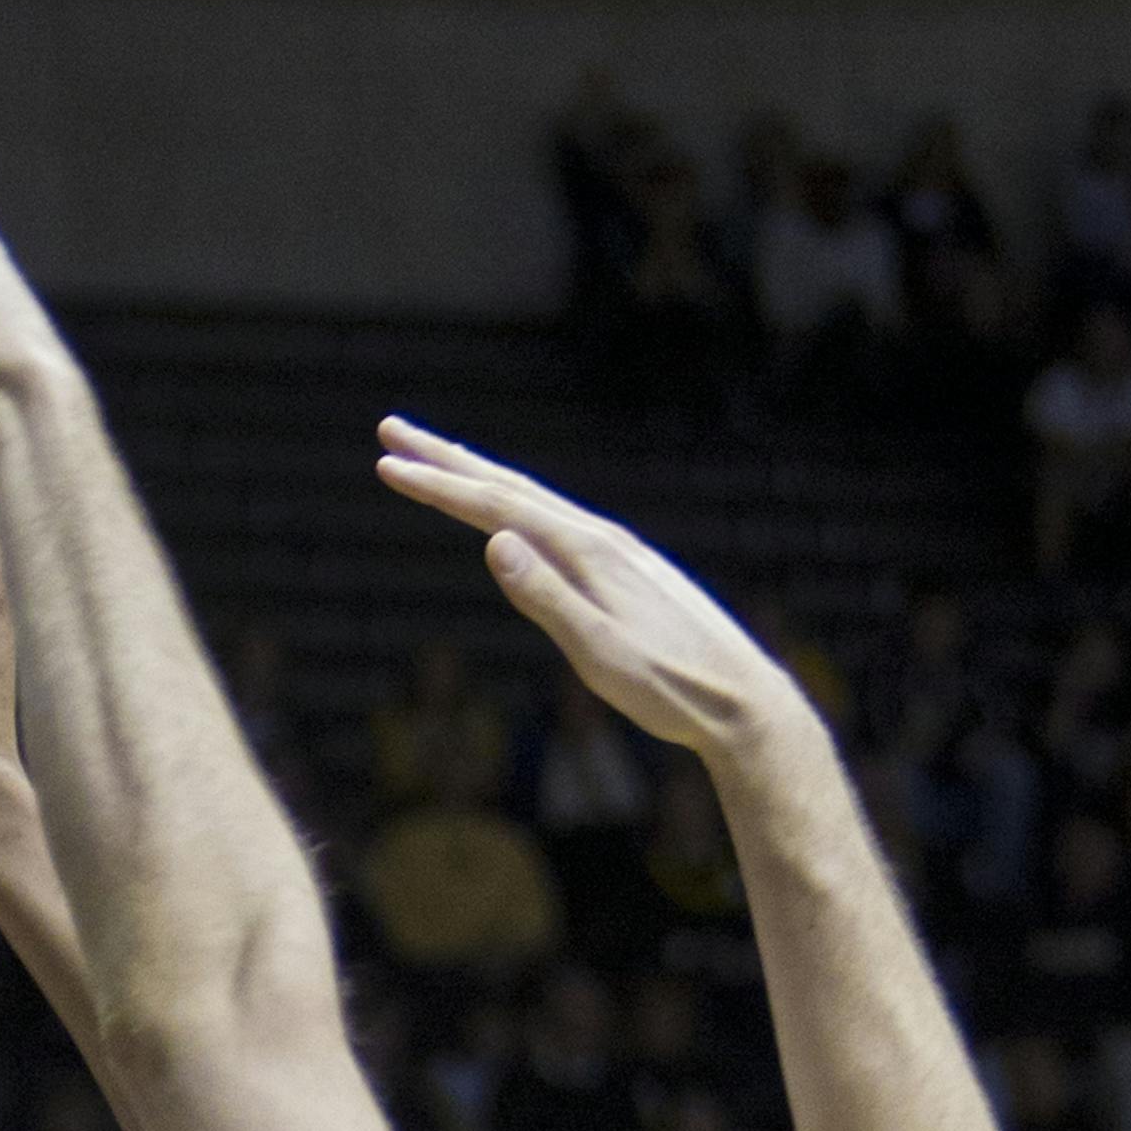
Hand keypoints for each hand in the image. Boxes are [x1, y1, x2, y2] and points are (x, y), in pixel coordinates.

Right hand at [374, 419, 808, 763]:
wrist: (745, 700)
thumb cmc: (672, 689)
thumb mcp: (601, 656)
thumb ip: (547, 598)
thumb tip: (494, 541)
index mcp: (589, 553)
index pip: (498, 509)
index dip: (438, 486)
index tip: (386, 464)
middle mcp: (602, 539)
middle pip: (511, 487)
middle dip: (447, 459)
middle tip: (391, 430)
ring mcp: (619, 552)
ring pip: (536, 501)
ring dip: (482, 478)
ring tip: (441, 460)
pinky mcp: (630, 571)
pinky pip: (558, 522)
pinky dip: (519, 505)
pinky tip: (515, 517)